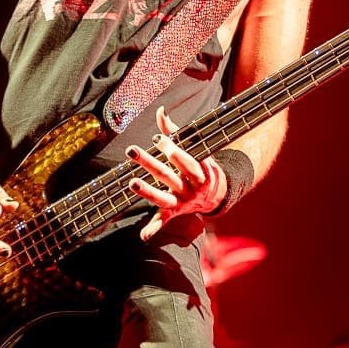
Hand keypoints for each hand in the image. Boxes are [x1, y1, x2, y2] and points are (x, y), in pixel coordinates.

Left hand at [127, 107, 228, 240]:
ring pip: (162, 197)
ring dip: (146, 191)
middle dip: (149, 162)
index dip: (170, 149)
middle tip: (131, 150)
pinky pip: (163, 221)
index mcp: (198, 170)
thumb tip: (160, 111)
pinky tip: (143, 237)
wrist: (217, 194)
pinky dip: (153, 229)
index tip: (156, 138)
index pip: (183, 159)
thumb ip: (174, 131)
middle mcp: (190, 187)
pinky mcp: (174, 212)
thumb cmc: (201, 165)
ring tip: (131, 182)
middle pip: (166, 174)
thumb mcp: (194, 148)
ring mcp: (182, 201)